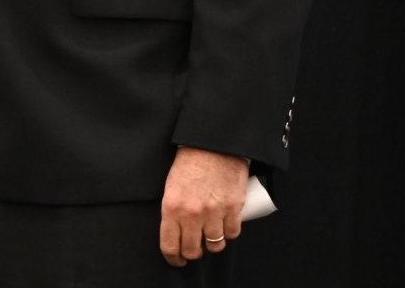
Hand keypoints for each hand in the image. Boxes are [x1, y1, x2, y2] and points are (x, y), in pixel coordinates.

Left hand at [160, 147, 248, 265]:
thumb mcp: (171, 185)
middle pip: (193, 251)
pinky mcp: (234, 209)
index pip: (170, 245)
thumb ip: (173, 210)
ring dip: (211, 242)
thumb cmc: (189, 162)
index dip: (173, 257)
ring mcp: (215, 213)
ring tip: (208, 233)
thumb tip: (175, 231)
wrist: (213, 144)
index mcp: (172, 207)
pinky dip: (228, 232)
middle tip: (192, 247)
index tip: (175, 259)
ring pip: (214, 245)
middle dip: (192, 252)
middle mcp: (193, 213)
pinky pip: (232, 234)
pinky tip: (223, 223)